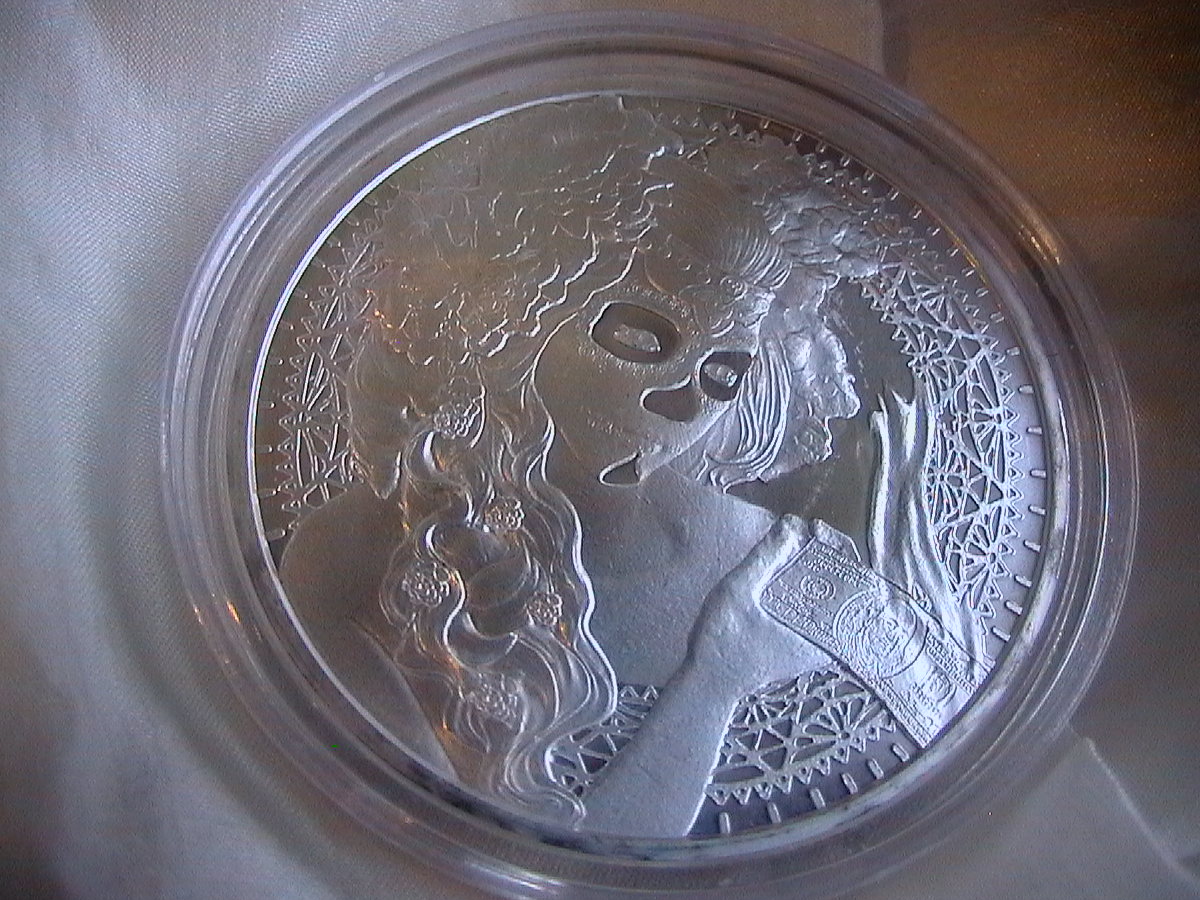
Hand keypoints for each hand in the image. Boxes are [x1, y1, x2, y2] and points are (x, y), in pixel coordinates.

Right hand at [684, 515, 832, 700]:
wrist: (709, 685)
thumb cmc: (722, 644)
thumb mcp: (738, 593)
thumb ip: (765, 557)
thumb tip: (792, 524)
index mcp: (822, 630)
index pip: (855, 580)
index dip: (839, 546)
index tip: (814, 530)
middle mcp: (827, 640)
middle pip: (850, 585)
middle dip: (832, 554)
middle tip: (807, 533)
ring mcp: (815, 644)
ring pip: (836, 597)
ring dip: (822, 568)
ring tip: (800, 546)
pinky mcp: (801, 644)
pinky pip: (820, 609)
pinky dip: (811, 587)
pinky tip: (790, 571)